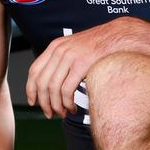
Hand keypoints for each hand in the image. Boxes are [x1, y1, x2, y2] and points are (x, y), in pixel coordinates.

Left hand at [26, 18, 149, 117]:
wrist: (119, 37)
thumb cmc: (99, 46)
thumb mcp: (75, 48)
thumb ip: (62, 61)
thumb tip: (53, 81)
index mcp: (55, 47)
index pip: (34, 71)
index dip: (31, 89)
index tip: (33, 102)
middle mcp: (59, 51)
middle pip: (42, 83)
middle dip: (44, 102)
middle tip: (50, 113)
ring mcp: (70, 57)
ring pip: (53, 89)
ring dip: (55, 105)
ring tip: (63, 112)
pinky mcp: (81, 65)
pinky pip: (66, 90)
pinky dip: (67, 103)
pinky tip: (72, 107)